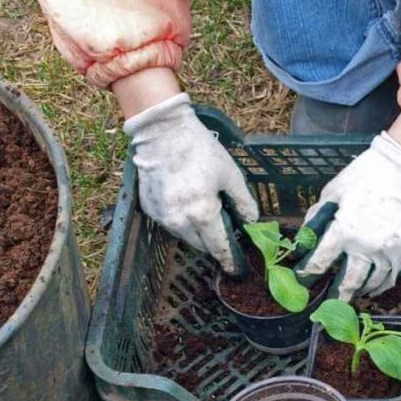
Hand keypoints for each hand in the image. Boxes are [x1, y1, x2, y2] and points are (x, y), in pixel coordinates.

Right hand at [123, 92, 258, 273]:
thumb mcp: (231, 174)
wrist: (161, 132)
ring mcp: (161, 216)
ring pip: (184, 236)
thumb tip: (251, 222)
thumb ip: (243, 202)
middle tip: (224, 229)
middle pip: (201, 245)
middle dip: (214, 242)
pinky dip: (181, 220)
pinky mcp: (149, 209)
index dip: (228, 259)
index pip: (218, 247)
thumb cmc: (200, 150)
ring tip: (206, 212)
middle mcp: (179, 221)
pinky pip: (170, 224)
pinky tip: (188, 203)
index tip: (235, 269)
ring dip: (197, 231)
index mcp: (202, 214)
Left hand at [296, 131, 400, 299]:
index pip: (320, 262)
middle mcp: (364, 246)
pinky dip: (380, 287)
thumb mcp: (332, 191)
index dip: (307, 274)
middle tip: (326, 304)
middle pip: (346, 282)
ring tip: (349, 296)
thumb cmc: (364, 176)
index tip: (302, 279)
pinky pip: (391, 278)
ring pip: (370, 283)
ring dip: (357, 292)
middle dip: (333, 295)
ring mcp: (386, 252)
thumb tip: (306, 236)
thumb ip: (318, 216)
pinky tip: (372, 289)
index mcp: (343, 230)